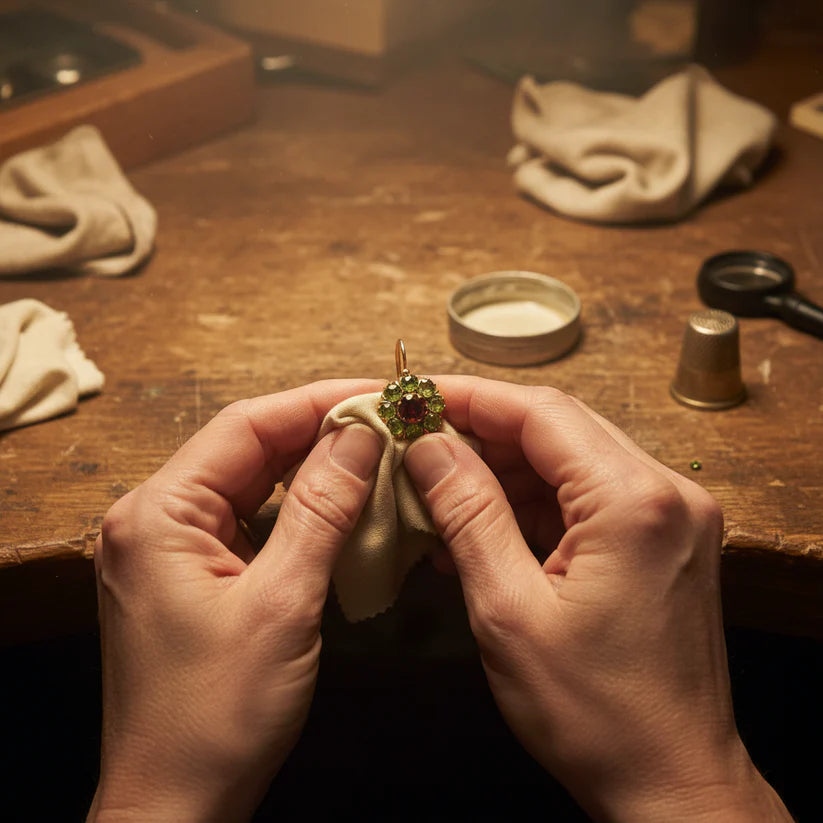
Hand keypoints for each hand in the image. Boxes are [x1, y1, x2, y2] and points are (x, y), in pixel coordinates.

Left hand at [88, 379, 381, 822]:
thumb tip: (360, 434)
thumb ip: (321, 509)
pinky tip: (345, 506)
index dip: (317, 401)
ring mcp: (172, 548)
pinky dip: (300, 511)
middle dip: (321, 433)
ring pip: (254, 484)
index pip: (246, 426)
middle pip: (249, 450)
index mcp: (157, 514)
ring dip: (314, 470)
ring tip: (378, 455)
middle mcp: (155, 519)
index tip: (379, 393)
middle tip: (390, 422)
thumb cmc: (216, 717)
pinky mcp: (194, 574)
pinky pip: (253, 521)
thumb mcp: (282, 604)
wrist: (178, 804)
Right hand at [405, 376, 791, 822]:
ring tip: (439, 491)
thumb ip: (468, 514)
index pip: (541, 413)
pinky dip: (533, 503)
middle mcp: (667, 493)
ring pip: (571, 460)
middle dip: (482, 432)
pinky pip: (588, 497)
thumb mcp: (508, 611)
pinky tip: (482, 524)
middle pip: (558, 428)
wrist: (673, 784)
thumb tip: (428, 448)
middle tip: (417, 442)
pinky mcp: (664, 539)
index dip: (469, 397)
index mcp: (635, 503)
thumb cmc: (596, 715)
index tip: (415, 397)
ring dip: (504, 470)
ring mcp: (672, 515)